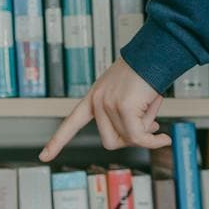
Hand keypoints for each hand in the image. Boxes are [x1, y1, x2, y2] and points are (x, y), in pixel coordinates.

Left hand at [40, 57, 170, 160]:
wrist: (159, 52)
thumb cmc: (148, 73)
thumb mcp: (132, 99)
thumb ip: (130, 120)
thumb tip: (140, 138)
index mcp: (95, 97)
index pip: (71, 122)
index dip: (57, 141)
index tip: (43, 156)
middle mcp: (97, 100)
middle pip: (109, 141)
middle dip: (131, 139)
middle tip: (148, 128)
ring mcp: (107, 103)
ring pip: (127, 139)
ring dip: (145, 134)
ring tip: (154, 118)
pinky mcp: (123, 107)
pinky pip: (138, 137)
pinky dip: (153, 141)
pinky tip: (164, 138)